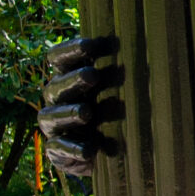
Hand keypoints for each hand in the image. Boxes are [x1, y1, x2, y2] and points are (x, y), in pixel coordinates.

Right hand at [40, 36, 118, 176]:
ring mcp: (54, 125)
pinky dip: (72, 149)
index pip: (58, 58)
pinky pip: (58, 148)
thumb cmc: (114, 108)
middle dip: (73, 80)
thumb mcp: (118, 88)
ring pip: (51, 116)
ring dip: (68, 113)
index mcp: (68, 76)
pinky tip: (89, 150)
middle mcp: (57, 99)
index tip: (91, 45)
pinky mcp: (57, 151)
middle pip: (56, 86)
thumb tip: (143, 44)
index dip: (70, 50)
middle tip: (92, 75)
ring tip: (86, 112)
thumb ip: (121, 68)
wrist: (108, 151)